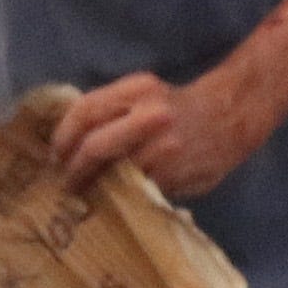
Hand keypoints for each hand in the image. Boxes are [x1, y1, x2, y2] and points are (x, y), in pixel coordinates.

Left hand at [52, 69, 263, 201]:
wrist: (232, 116)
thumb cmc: (179, 108)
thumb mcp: (145, 95)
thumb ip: (114, 113)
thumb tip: (72, 143)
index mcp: (136, 88)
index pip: (85, 111)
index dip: (63, 137)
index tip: (56, 154)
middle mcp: (149, 113)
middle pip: (93, 146)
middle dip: (73, 169)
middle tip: (66, 183)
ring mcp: (162, 145)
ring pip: (113, 171)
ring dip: (95, 187)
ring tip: (87, 195)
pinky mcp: (173, 172)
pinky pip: (136, 188)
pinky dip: (121, 196)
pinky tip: (115, 199)